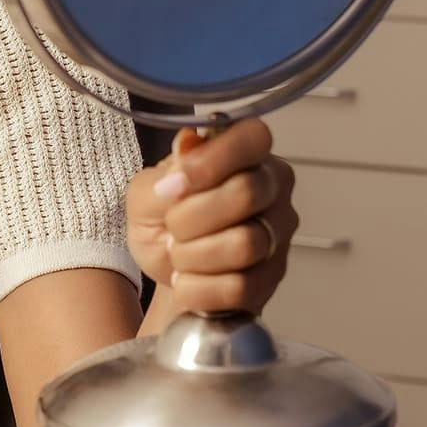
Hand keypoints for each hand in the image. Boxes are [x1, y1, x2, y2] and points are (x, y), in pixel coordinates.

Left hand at [125, 116, 297, 314]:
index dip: (211, 162)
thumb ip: (167, 170)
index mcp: (245, 154)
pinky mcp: (272, 277)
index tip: (173, 185)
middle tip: (171, 226)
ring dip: (193, 255)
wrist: (168, 271)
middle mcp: (272, 188)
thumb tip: (189, 146)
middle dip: (190, 217)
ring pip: (245, 244)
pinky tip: (189, 280)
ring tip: (179, 254)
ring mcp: (278, 234)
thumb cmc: (163, 221)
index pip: (253, 137)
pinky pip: (241, 286)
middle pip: (246, 193)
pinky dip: (200, 288)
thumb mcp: (147, 191)